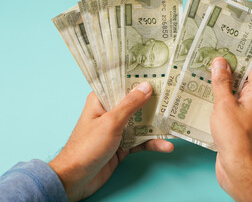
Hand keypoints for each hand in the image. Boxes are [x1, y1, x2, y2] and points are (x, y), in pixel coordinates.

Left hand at [49, 82, 173, 200]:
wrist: (76, 178)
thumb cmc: (87, 146)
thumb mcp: (111, 122)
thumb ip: (130, 105)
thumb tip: (146, 87)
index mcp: (101, 101)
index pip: (121, 84)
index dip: (137, 79)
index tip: (157, 73)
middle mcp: (109, 113)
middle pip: (134, 103)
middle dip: (153, 102)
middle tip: (173, 95)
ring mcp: (117, 130)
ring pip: (140, 123)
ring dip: (156, 125)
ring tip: (175, 121)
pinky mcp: (122, 146)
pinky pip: (141, 141)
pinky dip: (152, 143)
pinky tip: (166, 145)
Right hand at [210, 57, 251, 201]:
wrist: (239, 168)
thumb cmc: (236, 137)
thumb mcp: (225, 105)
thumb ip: (222, 83)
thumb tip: (220, 62)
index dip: (241, 56)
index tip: (224, 48)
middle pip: (242, 78)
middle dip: (226, 69)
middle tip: (207, 59)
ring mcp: (246, 113)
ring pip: (233, 92)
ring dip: (218, 85)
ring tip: (199, 75)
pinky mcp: (236, 123)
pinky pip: (227, 105)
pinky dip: (216, 100)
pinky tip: (200, 97)